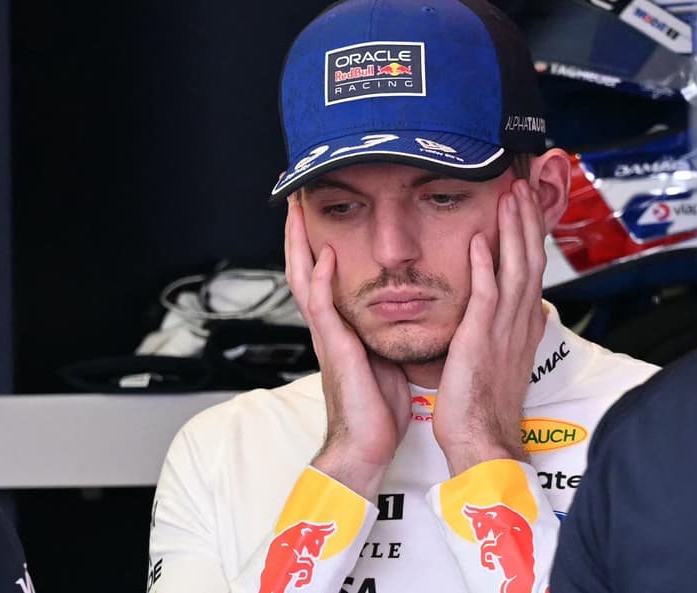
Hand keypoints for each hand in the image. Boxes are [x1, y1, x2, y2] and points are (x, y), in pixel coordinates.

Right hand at [285, 198, 410, 498]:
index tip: (315, 211)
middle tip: (294, 196)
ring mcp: (326, 336)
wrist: (366, 445)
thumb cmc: (377, 407)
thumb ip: (383, 330)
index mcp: (340, 328)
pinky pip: (323, 307)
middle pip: (302, 268)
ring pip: (303, 279)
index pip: (321, 275)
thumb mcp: (384, 357)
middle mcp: (327, 327)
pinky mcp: (334, 349)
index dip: (316, 242)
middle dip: (297, 232)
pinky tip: (326, 255)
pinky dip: (322, 279)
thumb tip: (403, 309)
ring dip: (298, 244)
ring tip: (296, 211)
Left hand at [431, 179, 547, 475]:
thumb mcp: (504, 360)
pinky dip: (484, 265)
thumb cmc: (487, 405)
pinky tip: (478, 239)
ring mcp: (503, 328)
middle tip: (523, 186)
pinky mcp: (481, 338)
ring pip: (514, 268)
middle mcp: (519, 322)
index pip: (532, 271)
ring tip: (510, 196)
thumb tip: (524, 310)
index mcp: (523, 326)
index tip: (527, 207)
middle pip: (530, 260)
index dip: (531, 236)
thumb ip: (512, 330)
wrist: (483, 439)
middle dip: (527, 221)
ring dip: (513, 230)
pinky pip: (486, 294)